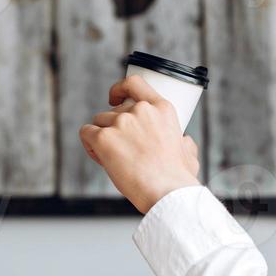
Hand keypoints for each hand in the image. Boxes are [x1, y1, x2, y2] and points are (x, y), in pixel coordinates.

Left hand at [79, 74, 200, 213]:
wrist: (166, 192)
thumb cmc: (178, 177)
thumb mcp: (189, 152)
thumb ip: (185, 143)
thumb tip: (185, 141)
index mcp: (162, 108)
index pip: (134, 83)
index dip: (120, 89)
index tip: (114, 99)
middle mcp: (141, 110)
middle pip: (114, 111)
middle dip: (114, 129)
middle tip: (123, 151)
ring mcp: (121, 122)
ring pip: (99, 122)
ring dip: (102, 138)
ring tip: (115, 160)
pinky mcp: (104, 137)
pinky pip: (86, 133)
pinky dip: (90, 145)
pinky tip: (102, 159)